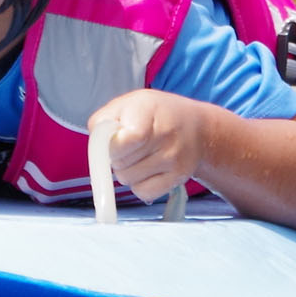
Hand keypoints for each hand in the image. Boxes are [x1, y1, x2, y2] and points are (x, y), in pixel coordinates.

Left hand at [88, 89, 210, 204]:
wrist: (198, 128)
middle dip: (117, 157)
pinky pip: (143, 193)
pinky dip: (139, 185)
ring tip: (140, 156)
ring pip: (128, 180)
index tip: (115, 139)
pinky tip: (148, 170)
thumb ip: (103, 121)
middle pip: (120, 164)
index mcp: (147, 111)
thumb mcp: (128, 103)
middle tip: (130, 145)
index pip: (121, 143)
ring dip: (127, 171)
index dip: (112, 146)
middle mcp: (164, 136)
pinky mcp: (178, 178)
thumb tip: (97, 147)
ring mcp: (173, 159)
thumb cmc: (156, 114)